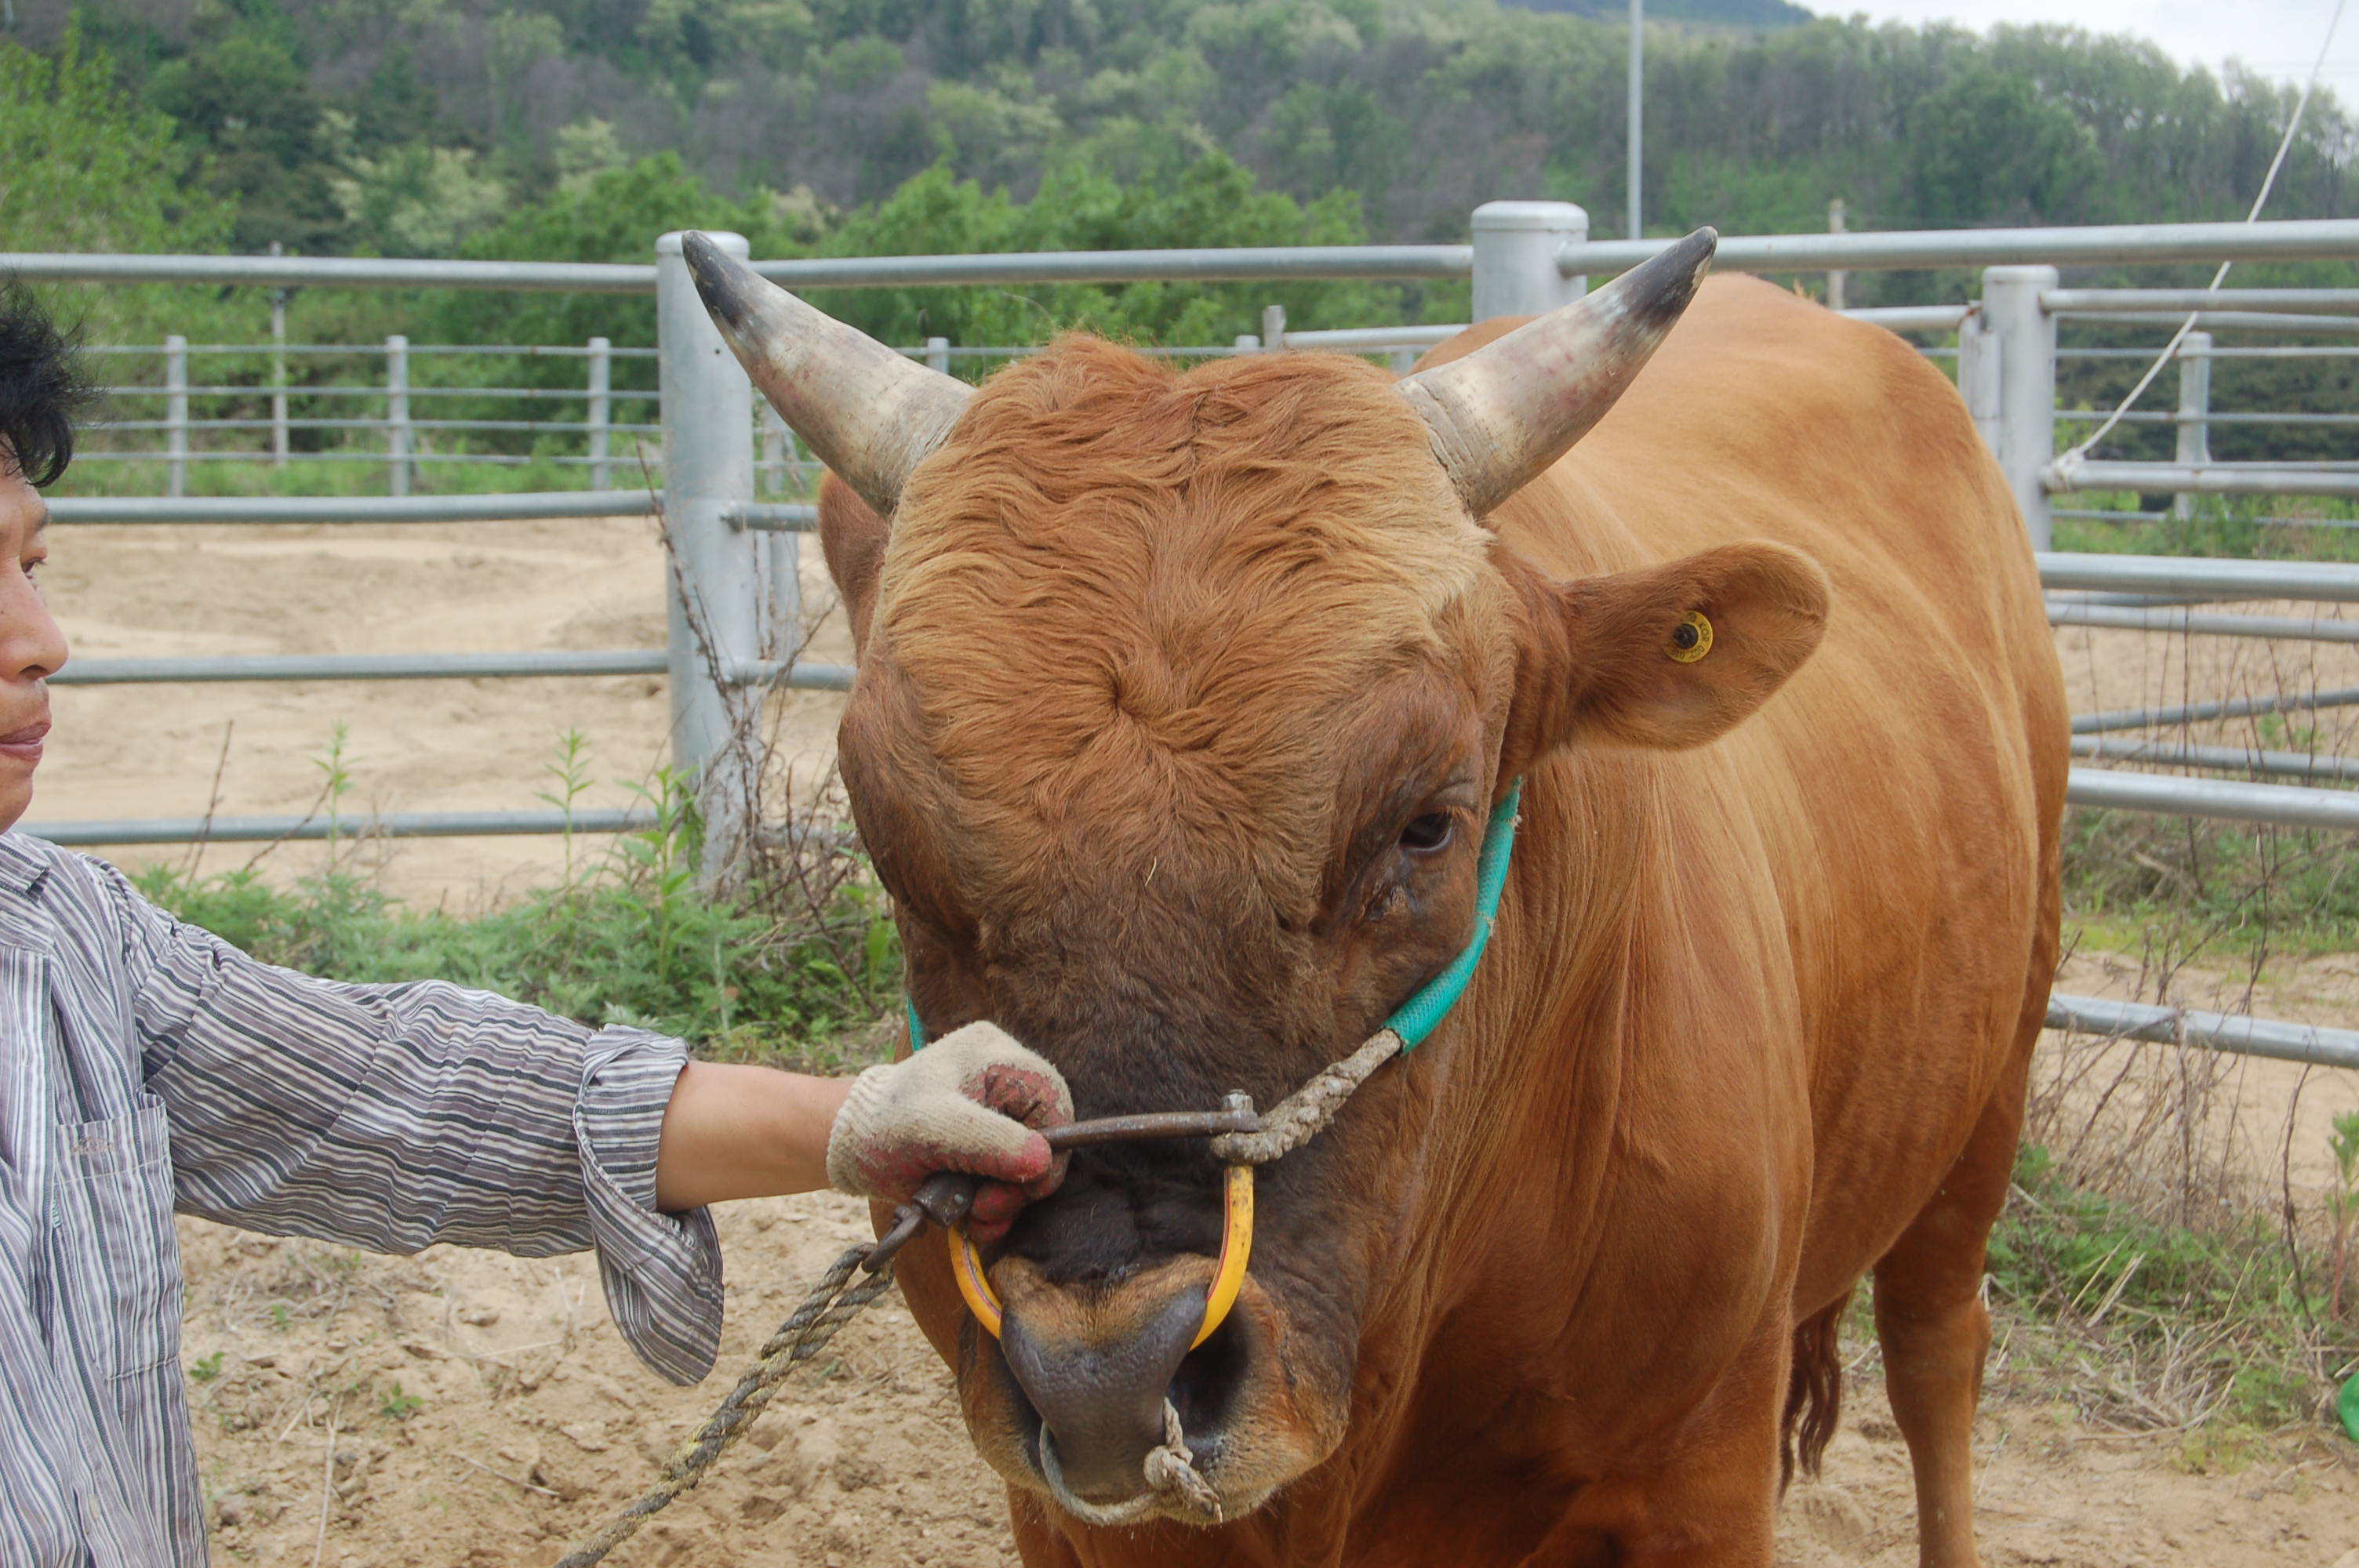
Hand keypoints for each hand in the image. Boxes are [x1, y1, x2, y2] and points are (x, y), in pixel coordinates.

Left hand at [826, 1021, 1072, 1242]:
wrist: (852, 1147)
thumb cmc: (885, 1127)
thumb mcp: (935, 1131)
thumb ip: (992, 1143)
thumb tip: (1042, 1163)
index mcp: (995, 1055)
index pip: (1054, 1100)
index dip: (1050, 1149)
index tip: (1024, 1189)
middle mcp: (1004, 1077)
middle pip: (1047, 1134)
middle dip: (1021, 1182)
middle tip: (987, 1208)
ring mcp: (997, 1111)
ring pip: (1031, 1162)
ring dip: (1007, 1199)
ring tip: (976, 1215)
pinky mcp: (988, 1142)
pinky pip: (1012, 1175)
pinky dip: (998, 1203)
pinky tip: (976, 1216)